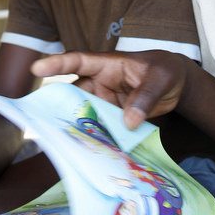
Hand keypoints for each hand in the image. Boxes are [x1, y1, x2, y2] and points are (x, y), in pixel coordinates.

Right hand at [31, 50, 189, 129]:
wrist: (177, 85)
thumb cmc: (166, 71)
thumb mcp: (160, 79)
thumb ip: (145, 97)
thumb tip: (128, 121)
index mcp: (107, 64)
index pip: (78, 61)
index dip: (57, 63)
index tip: (36, 68)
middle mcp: (100, 83)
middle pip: (74, 94)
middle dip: (58, 106)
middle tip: (42, 121)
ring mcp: (105, 102)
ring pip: (84, 115)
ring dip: (77, 128)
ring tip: (65, 143)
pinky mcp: (112, 119)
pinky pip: (100, 129)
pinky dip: (95, 139)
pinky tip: (91, 152)